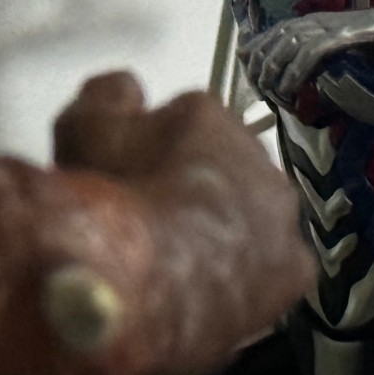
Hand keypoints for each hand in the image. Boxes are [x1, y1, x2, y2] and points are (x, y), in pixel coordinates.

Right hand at [51, 73, 313, 374]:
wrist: (135, 283)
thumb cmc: (113, 200)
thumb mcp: (81, 126)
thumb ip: (107, 95)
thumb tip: (125, 89)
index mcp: (211, 116)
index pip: (187, 118)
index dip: (158, 144)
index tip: (136, 167)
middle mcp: (258, 159)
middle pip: (226, 164)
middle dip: (199, 183)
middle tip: (158, 212)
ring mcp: (279, 217)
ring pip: (252, 215)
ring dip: (224, 228)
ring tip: (180, 255)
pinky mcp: (291, 273)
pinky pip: (269, 267)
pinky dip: (243, 274)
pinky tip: (206, 285)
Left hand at [239, 9, 373, 101]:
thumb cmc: (365, 44)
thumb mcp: (328, 50)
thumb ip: (306, 57)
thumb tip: (282, 78)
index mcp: (303, 23)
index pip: (265, 37)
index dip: (252, 60)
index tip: (253, 84)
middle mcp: (308, 21)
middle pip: (270, 43)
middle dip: (258, 70)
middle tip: (261, 95)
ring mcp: (323, 27)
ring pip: (284, 47)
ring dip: (273, 74)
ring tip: (271, 95)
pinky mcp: (338, 36)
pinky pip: (308, 55)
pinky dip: (295, 74)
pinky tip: (289, 91)